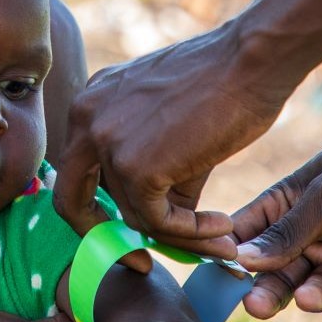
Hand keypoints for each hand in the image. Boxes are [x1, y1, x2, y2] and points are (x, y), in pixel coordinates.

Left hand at [56, 23, 293, 259]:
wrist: (250, 59)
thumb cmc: (225, 83)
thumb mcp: (171, 123)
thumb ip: (156, 171)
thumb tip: (165, 227)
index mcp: (92, 102)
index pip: (78, 169)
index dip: (97, 208)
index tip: (131, 232)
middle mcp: (86, 117)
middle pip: (71, 200)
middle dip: (102, 237)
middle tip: (142, 262)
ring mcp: (105, 141)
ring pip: (132, 216)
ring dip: (179, 235)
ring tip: (220, 234)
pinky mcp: (134, 167)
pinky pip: (157, 222)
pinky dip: (191, 233)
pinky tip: (223, 226)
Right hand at [230, 112, 321, 317]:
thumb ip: (289, 231)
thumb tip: (242, 261)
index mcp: (294, 206)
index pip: (252, 234)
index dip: (232, 252)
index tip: (217, 267)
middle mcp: (316, 238)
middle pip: (278, 273)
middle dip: (264, 288)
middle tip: (253, 304)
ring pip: (313, 291)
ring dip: (304, 296)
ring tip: (302, 296)